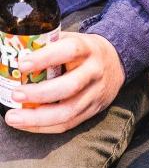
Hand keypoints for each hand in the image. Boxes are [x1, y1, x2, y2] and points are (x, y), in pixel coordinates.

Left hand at [4, 32, 124, 132]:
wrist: (116, 64)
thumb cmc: (85, 52)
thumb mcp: (73, 40)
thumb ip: (49, 44)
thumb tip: (12, 51)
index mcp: (89, 49)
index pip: (70, 51)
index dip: (45, 58)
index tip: (22, 65)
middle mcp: (95, 72)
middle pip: (70, 86)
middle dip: (40, 94)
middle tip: (15, 95)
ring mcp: (96, 94)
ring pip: (69, 111)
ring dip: (38, 118)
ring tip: (13, 117)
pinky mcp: (93, 110)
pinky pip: (69, 123)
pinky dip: (45, 126)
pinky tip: (26, 124)